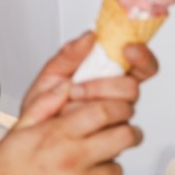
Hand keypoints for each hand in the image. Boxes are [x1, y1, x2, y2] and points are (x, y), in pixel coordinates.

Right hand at [0, 96, 143, 174]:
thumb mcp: (17, 132)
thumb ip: (44, 106)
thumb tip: (64, 87)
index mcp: (57, 137)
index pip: (105, 111)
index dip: (119, 107)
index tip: (120, 109)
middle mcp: (73, 161)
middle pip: (124, 136)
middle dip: (129, 132)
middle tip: (126, 132)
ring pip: (116, 168)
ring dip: (108, 164)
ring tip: (90, 166)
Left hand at [16, 32, 157, 128]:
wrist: (31, 134)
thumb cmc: (45, 104)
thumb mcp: (52, 73)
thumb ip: (70, 54)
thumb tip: (90, 35)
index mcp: (111, 75)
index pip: (141, 64)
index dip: (142, 56)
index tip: (129, 48)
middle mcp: (118, 97)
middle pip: (133, 88)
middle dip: (104, 86)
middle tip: (77, 87)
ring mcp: (116, 119)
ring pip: (123, 110)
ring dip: (93, 105)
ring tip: (70, 104)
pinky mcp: (111, 139)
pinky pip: (112, 134)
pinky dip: (90, 126)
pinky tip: (74, 122)